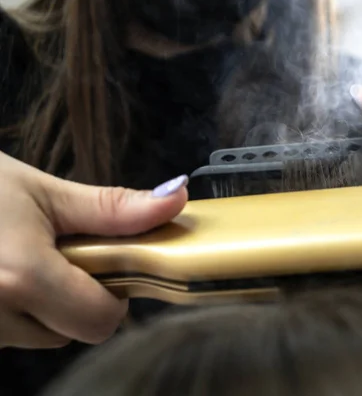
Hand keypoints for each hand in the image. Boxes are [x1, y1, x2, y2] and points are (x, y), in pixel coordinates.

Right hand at [0, 152, 187, 347]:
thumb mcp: (44, 193)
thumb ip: (114, 208)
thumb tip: (177, 199)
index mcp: (20, 277)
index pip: (100, 321)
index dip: (113, 295)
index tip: (103, 264)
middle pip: (71, 331)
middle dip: (77, 299)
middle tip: (58, 255)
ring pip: (36, 335)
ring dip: (40, 305)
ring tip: (16, 258)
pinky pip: (5, 331)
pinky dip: (11, 309)